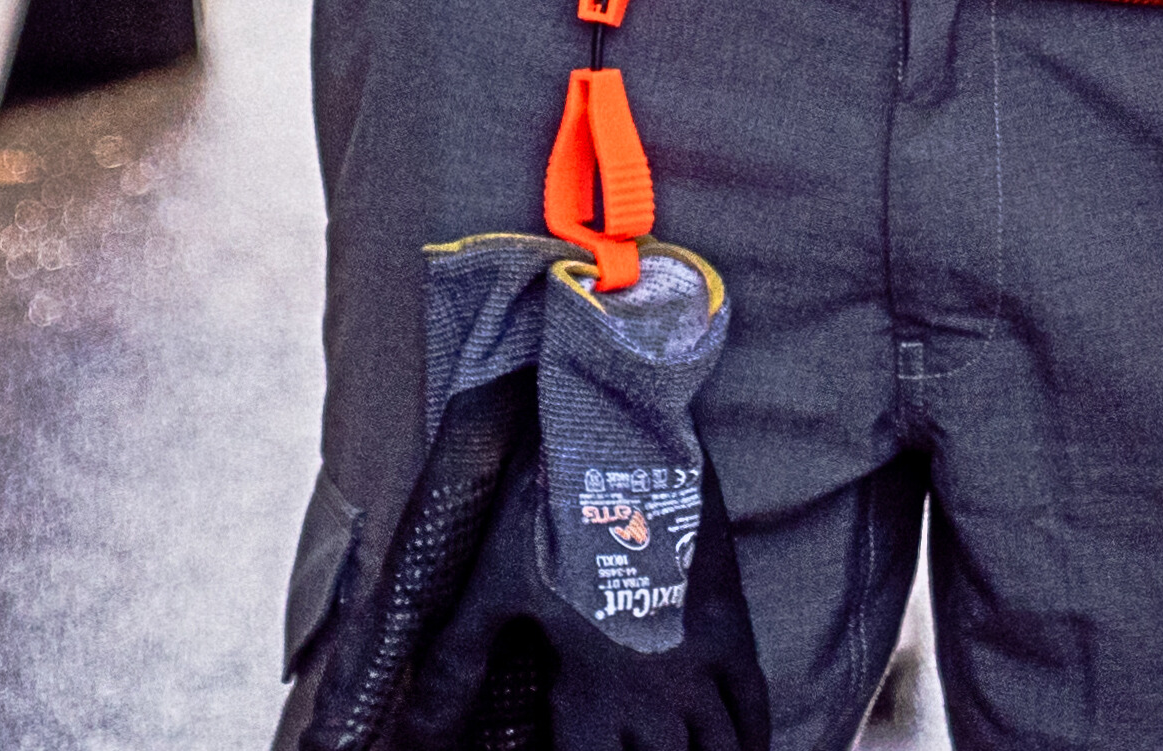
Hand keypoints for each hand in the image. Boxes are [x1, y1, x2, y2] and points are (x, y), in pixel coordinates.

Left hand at [391, 461, 770, 750]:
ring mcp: (698, 666)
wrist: (620, 442)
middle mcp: (650, 695)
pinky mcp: (732, 631)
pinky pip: (753, 709)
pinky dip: (751, 741)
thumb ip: (454, 672)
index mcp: (589, 695)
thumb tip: (410, 737)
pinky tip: (743, 750)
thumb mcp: (490, 592)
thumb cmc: (547, 516)